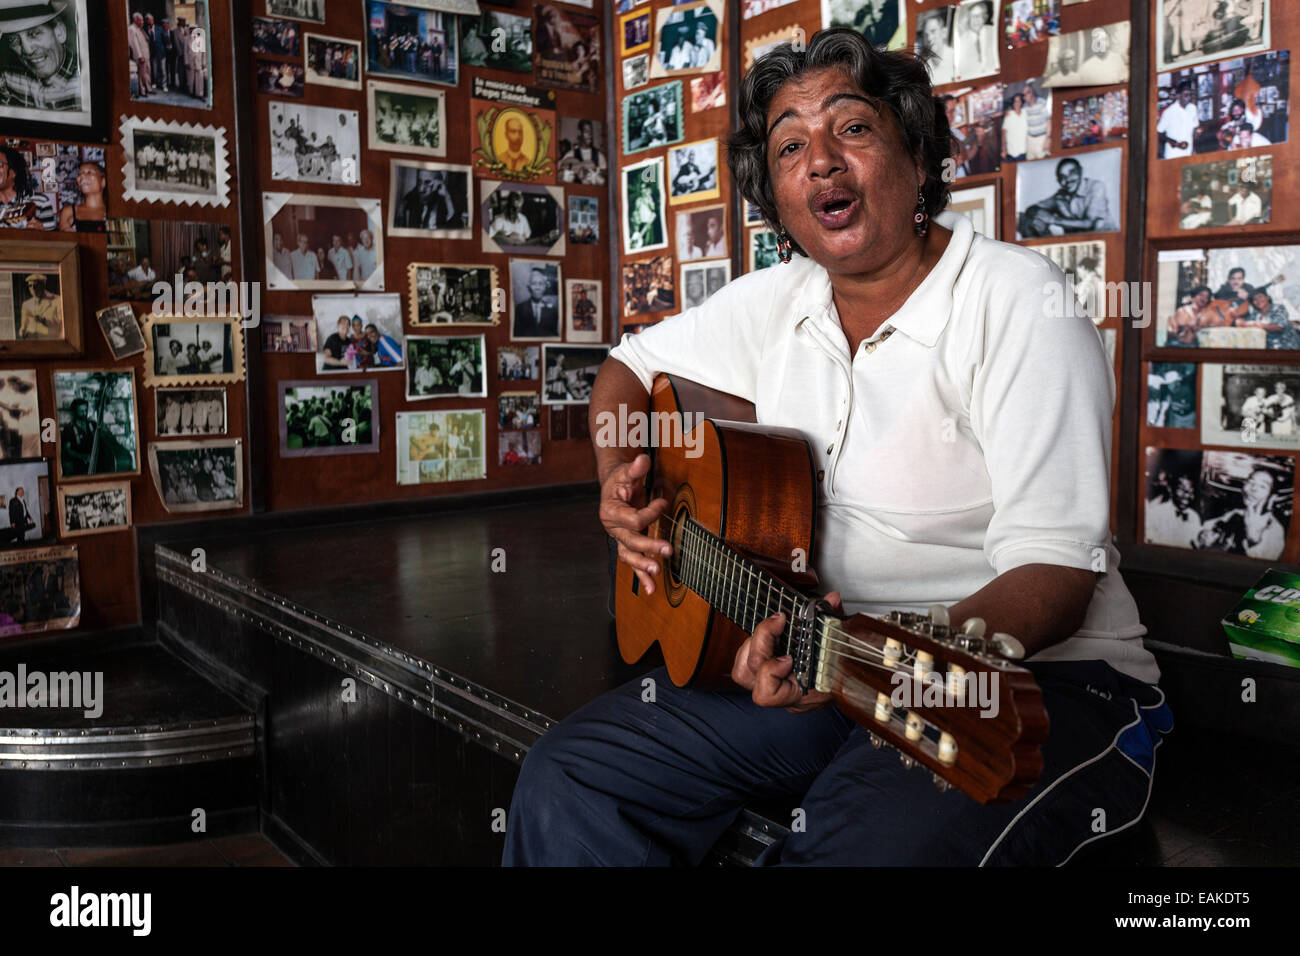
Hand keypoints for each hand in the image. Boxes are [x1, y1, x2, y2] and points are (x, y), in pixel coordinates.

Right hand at [599, 452, 670, 595]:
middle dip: (650, 546)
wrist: (614, 488)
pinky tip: (651, 589)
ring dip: (643, 567)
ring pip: (630, 556)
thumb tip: (642, 460)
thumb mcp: (626, 471)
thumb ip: (635, 468)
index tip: (663, 503)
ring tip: (657, 573)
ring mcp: (620, 539)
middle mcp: (613, 529)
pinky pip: (633, 563)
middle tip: (668, 549)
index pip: (633, 519)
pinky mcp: (627, 545)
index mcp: (610, 511)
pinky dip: (641, 577)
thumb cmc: (621, 479)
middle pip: (631, 541)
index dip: (650, 513)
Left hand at [732, 591, 841, 713]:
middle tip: (777, 623)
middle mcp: (781, 693)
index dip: (770, 671)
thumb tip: (832, 599)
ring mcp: (770, 685)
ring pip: (740, 671)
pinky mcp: (764, 675)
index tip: (788, 657)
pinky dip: (751, 645)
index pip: (767, 694)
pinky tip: (769, 633)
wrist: (847, 676)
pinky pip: (744, 664)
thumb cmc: (844, 665)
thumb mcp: (843, 643)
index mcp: (801, 694)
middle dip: (760, 643)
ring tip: (771, 628)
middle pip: (747, 675)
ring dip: (751, 644)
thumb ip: (835, 620)